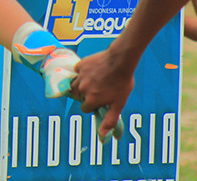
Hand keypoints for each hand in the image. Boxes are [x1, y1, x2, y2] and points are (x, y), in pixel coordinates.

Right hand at [13, 23, 123, 139]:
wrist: (120, 60)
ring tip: (93, 82)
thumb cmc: (122, 82)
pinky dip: (81, 72)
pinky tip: (92, 71)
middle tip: (97, 90)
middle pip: (77, 96)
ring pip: (74, 84)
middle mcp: (83, 88)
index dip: (93, 106)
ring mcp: (80, 76)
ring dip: (81, 85)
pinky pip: (76, 71)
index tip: (100, 101)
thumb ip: (109, 120)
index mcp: (91, 99)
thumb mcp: (119, 104)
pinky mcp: (80, 65)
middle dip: (84, 95)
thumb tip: (102, 136)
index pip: (85, 108)